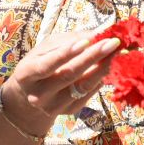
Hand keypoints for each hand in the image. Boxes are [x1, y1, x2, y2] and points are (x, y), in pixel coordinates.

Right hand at [0, 29, 121, 136]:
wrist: (31, 94)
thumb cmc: (40, 62)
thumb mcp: (47, 47)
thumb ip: (69, 39)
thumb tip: (98, 33)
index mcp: (26, 75)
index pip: (47, 65)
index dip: (67, 53)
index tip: (88, 40)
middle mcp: (38, 95)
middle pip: (69, 74)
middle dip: (93, 56)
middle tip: (113, 42)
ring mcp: (53, 106)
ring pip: (83, 85)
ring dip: (103, 67)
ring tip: (117, 53)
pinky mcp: (69, 111)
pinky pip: (90, 92)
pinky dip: (101, 77)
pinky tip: (108, 66)